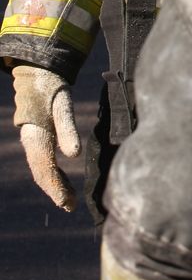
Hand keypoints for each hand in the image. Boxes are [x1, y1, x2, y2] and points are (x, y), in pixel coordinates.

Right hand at [12, 65, 80, 210]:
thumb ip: (68, 129)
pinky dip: (53, 173)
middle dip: (54, 190)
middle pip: (40, 172)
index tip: (66, 202)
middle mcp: (30, 140)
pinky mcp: (37, 137)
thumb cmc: (53, 88)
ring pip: (40, 168)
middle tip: (70, 206)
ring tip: (69, 200)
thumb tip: (74, 155)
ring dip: (54, 184)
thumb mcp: (63, 105)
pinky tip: (63, 180)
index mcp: (36, 135)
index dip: (55, 186)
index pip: (44, 168)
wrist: (39, 73)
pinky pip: (42, 160)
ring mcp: (32, 139)